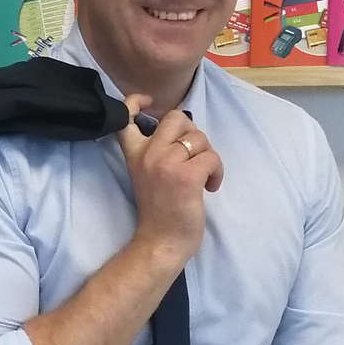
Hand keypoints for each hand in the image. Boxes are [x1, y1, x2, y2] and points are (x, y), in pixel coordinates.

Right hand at [116, 95, 223, 265]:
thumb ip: (157, 152)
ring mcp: (166, 164)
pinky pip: (211, 158)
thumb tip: (184, 132)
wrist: (161, 243)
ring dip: (208, 156)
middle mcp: (148, 154)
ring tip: (204, 177)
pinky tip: (211, 187)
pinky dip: (217, 171)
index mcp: (135, 154)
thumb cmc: (160, 212)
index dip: (135, 102)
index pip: (126, 116)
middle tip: (194, 156)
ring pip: (199, 138)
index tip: (148, 103)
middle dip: (193, 133)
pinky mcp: (186, 176)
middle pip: (176, 117)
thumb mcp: (147, 175)